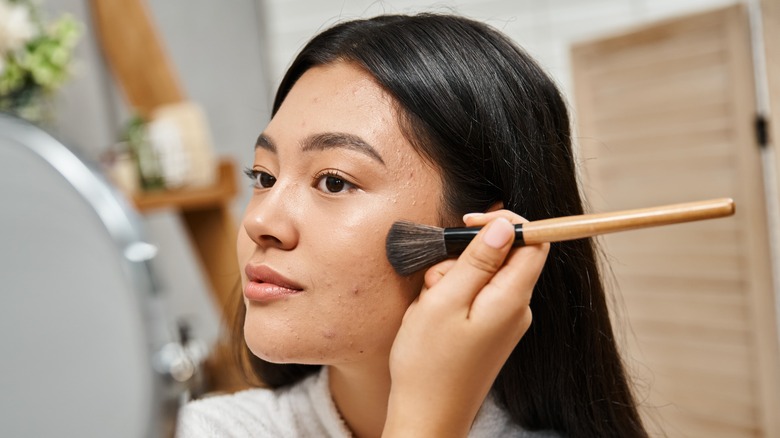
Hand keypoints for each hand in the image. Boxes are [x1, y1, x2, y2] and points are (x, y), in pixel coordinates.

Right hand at [383, 211, 548, 436]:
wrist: (426, 418)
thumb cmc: (429, 364)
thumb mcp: (445, 301)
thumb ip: (477, 260)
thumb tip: (505, 226)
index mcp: (511, 299)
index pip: (534, 242)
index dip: (507, 222)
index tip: (470, 221)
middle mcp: (516, 309)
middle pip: (504, 256)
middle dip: (465, 256)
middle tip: (435, 280)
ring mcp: (504, 323)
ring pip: (485, 276)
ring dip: (453, 278)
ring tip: (430, 305)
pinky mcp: (490, 332)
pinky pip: (476, 297)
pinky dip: (453, 296)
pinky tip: (434, 316)